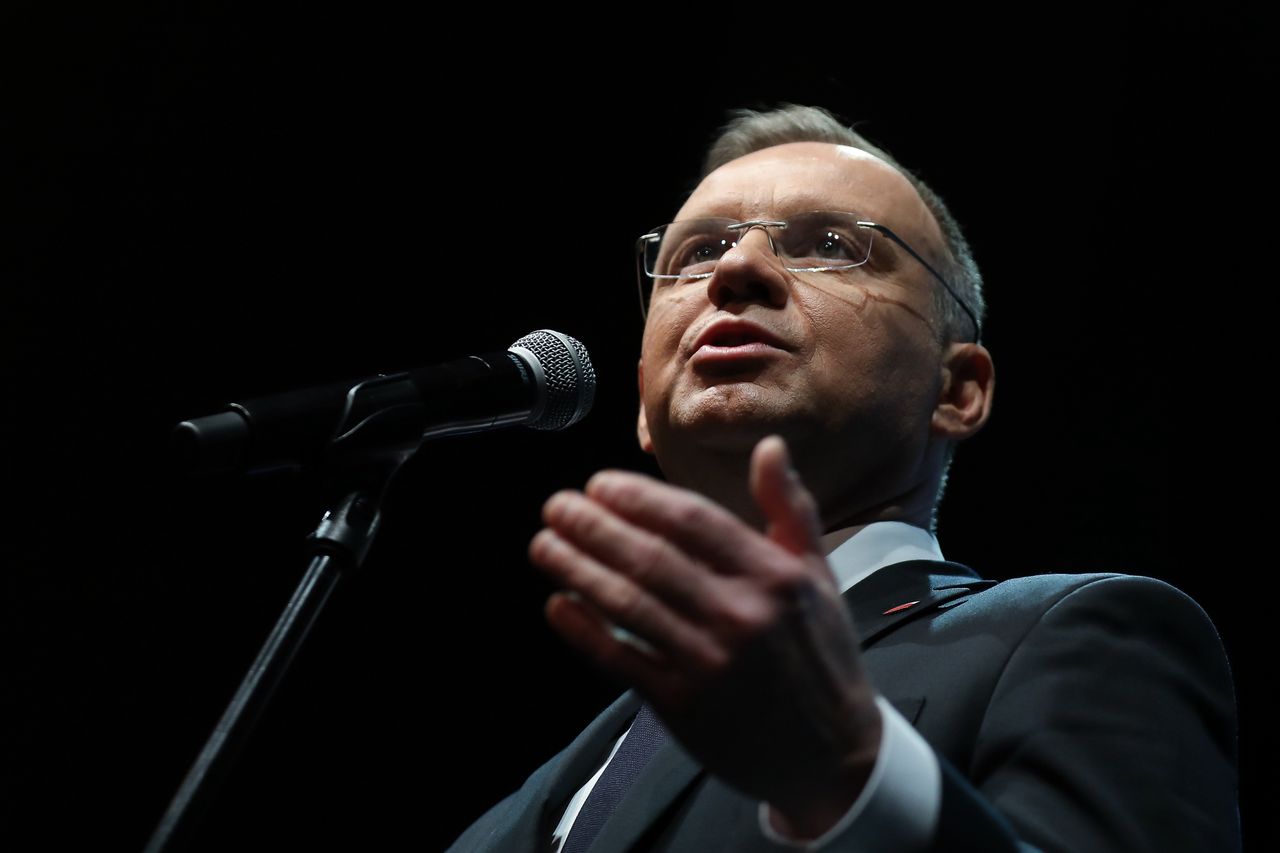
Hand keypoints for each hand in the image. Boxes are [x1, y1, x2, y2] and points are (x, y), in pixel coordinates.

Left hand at [529, 435, 882, 837]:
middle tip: (557, 506)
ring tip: (544, 545)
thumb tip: (769, 447)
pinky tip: (557, 604)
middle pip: (650, 558)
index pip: (692, 520)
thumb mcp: (817, 575)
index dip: (638, 498)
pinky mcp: (684, 705)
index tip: (599, 484)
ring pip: (628, 604)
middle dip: (594, 527)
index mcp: (774, 575)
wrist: (833, 754)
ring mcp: (709, 661)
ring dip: (577, 569)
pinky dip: (584, 630)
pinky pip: (622, 659)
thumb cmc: (820, 654)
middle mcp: (741, 614)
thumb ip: (789, 507)